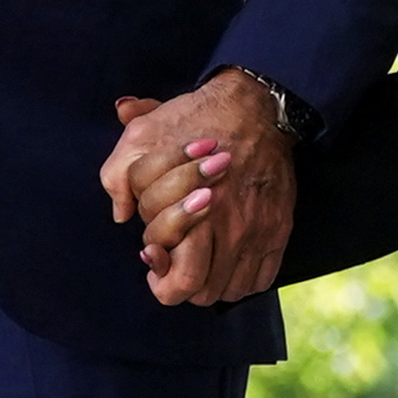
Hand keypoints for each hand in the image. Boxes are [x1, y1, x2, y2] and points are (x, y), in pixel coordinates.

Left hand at [102, 72, 296, 307]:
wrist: (254, 107)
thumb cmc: (195, 120)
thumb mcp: (143, 135)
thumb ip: (119, 174)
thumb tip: (120, 213)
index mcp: (189, 204)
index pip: (166, 262)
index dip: (154, 261)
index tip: (153, 251)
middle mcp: (225, 224)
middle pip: (196, 289)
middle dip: (177, 282)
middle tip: (174, 264)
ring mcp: (255, 231)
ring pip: (227, 291)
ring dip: (209, 284)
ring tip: (199, 265)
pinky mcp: (278, 231)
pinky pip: (259, 281)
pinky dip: (241, 281)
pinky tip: (228, 264)